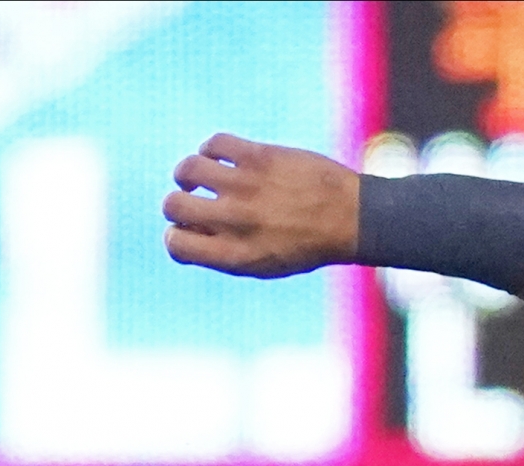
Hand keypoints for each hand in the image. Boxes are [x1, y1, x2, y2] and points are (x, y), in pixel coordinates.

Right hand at [163, 134, 357, 278]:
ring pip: (187, 170)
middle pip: (172, 205)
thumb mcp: (263, 264)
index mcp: (233, 256)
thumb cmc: (306, 245)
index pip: (175, 243)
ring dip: (187, 174)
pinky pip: (215, 143)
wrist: (350, 218)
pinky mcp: (259, 157)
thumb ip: (223, 250)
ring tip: (200, 177)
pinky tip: (220, 157)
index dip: (176, 235)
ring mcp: (245, 187)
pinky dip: (210, 149)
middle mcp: (234, 222)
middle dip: (176, 203)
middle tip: (193, 201)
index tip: (191, 229)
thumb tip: (188, 227)